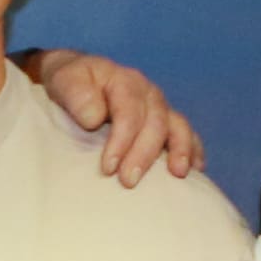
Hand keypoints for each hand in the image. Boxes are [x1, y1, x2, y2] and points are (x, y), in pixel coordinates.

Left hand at [22, 48, 204, 181]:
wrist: (78, 78)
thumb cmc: (70, 83)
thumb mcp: (64, 81)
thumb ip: (76, 95)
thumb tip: (94, 118)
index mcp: (124, 81)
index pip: (129, 111)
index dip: (122, 140)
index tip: (108, 168)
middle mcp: (148, 93)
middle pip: (155, 122)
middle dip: (144, 154)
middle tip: (129, 182)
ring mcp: (159, 106)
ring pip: (177, 126)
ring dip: (180, 150)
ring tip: (178, 175)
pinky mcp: (165, 120)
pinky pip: (185, 133)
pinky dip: (193, 150)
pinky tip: (196, 170)